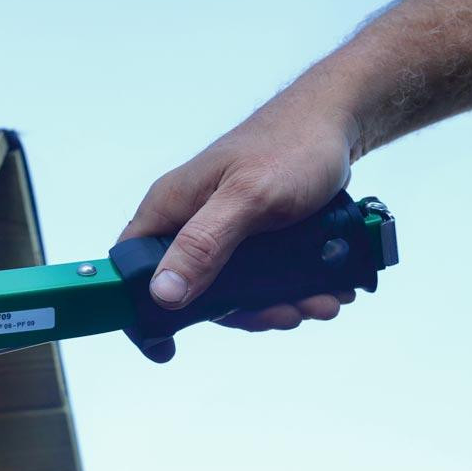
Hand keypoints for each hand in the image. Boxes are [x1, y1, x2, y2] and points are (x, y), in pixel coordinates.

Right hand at [118, 98, 360, 361]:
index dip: (140, 311)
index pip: (131, 268)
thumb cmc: (292, 145)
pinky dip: (293, 291)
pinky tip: (325, 288)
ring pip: (235, 291)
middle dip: (244, 313)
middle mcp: (189, 223)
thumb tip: (162, 294)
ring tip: (320, 301)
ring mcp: (222, 232)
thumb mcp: (249, 198)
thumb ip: (204, 244)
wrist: (340, 123)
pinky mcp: (253, 238)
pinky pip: (263, 280)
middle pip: (192, 292)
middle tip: (284, 315)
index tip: (165, 347)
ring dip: (279, 305)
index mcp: (169, 209)